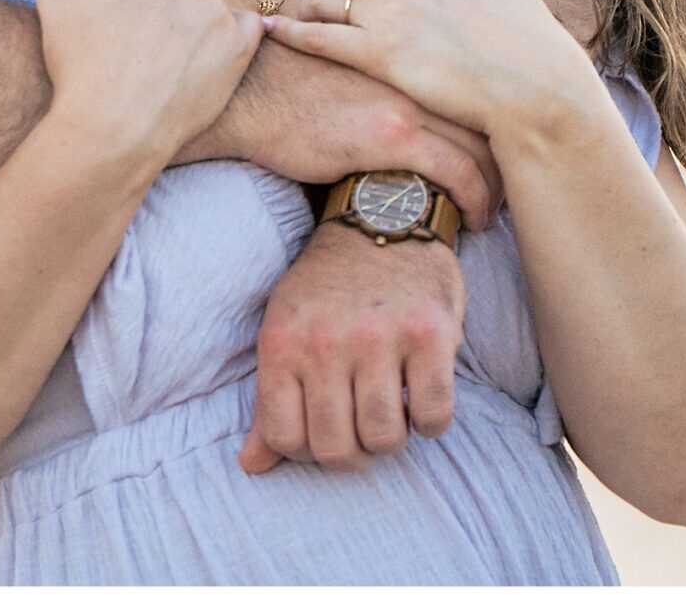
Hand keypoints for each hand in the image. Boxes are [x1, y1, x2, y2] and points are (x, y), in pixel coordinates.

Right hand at [37, 0, 263, 162]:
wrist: (115, 126)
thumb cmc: (80, 63)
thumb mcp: (54, 0)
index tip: (103, 24)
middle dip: (152, 5)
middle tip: (128, 44)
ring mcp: (220, 15)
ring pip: (203, 6)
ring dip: (185, 21)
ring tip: (159, 58)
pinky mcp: (239, 51)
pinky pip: (245, 29)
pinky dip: (229, 37)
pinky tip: (206, 54)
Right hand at [205, 39, 503, 228]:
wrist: (247, 98)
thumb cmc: (285, 90)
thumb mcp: (343, 71)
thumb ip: (383, 82)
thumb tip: (410, 116)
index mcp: (404, 57)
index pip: (472, 89)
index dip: (496, 123)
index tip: (504, 153)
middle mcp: (413, 74)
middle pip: (486, 115)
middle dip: (507, 155)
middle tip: (513, 187)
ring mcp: (406, 103)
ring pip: (482, 145)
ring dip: (498, 184)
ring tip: (496, 211)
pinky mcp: (392, 136)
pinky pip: (458, 172)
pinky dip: (475, 199)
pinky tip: (475, 219)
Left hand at [240, 219, 464, 475]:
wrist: (382, 220)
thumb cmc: (327, 287)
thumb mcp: (284, 331)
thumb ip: (270, 399)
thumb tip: (251, 466)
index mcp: (282, 342)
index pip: (283, 438)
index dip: (304, 449)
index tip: (322, 431)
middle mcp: (326, 341)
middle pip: (334, 448)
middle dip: (351, 452)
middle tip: (360, 427)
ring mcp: (379, 338)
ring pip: (385, 439)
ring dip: (392, 438)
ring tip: (390, 409)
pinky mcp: (431, 336)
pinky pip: (433, 416)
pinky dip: (430, 422)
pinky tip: (421, 395)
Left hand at [269, 0, 605, 140]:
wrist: (536, 87)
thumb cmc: (530, 41)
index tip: (363, 3)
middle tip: (325, 18)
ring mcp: (386, 15)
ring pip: (325, 2)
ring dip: (310, 12)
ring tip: (297, 24)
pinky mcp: (376, 53)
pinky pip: (318, 38)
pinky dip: (290, 32)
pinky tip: (271, 32)